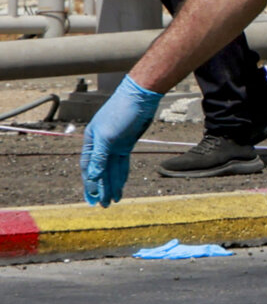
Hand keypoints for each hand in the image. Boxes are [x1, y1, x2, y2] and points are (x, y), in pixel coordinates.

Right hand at [81, 76, 161, 205]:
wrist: (141, 98)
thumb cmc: (121, 113)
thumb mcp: (108, 137)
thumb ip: (100, 157)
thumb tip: (93, 177)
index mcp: (91, 141)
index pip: (88, 168)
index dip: (90, 184)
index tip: (91, 200)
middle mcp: (101, 144)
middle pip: (99, 171)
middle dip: (101, 188)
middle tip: (102, 205)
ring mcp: (114, 144)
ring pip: (111, 169)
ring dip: (111, 184)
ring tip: (112, 200)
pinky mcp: (126, 144)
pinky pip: (121, 163)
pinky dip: (121, 175)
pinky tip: (120, 185)